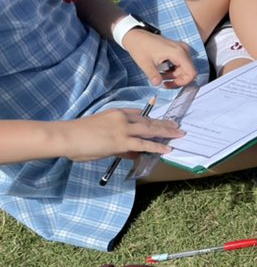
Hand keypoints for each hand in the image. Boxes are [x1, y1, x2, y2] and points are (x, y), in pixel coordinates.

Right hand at [59, 109, 184, 161]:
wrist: (67, 136)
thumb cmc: (77, 135)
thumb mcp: (100, 133)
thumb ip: (117, 142)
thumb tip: (131, 154)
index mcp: (115, 113)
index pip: (138, 113)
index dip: (151, 118)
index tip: (160, 120)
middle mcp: (122, 118)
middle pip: (148, 120)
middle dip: (164, 124)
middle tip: (177, 126)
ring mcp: (123, 129)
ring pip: (150, 130)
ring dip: (167, 132)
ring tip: (179, 134)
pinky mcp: (122, 141)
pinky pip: (144, 144)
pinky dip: (157, 146)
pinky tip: (167, 148)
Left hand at [121, 29, 196, 87]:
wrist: (135, 35)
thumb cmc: (139, 47)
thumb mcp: (145, 63)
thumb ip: (153, 75)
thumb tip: (157, 84)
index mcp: (178, 52)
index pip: (191, 73)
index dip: (183, 82)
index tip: (169, 84)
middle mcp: (183, 50)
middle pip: (188, 71)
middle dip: (177, 80)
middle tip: (163, 82)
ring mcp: (181, 48)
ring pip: (185, 69)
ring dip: (174, 75)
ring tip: (161, 76)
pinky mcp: (178, 49)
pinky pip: (182, 64)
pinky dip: (174, 70)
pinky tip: (163, 71)